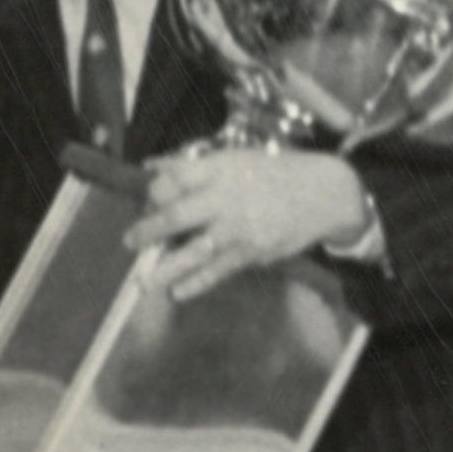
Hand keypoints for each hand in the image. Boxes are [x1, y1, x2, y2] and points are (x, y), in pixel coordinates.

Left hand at [124, 149, 370, 301]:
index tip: (147, 201)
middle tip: (130, 242)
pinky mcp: (251, 252)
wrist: (322, 194)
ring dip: (166, 268)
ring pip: (194, 251)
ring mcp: (238, 229)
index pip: (174, 180)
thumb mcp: (233, 158)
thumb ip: (190, 165)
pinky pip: (218, 271)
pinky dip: (196, 284)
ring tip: (144, 283)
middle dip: (149, 231)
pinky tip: (178, 293)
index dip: (154, 192)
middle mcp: (225, 199)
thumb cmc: (272, 173)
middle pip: (177, 216)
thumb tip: (151, 166)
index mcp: (219, 170)